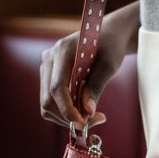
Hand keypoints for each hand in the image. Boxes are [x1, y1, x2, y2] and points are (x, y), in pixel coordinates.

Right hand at [40, 2, 139, 129]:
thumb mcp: (109, 64)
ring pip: (47, 103)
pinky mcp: (49, 75)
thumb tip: (87, 112)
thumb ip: (96, 86)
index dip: (67, 109)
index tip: (83, 123)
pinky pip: (51, 101)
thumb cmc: (111, 46)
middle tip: (93, 122)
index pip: (57, 87)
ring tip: (92, 117)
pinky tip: (83, 111)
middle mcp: (49, 59)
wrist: (108, 34)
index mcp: (62, 51)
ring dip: (66, 117)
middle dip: (68, 117)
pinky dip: (64, 112)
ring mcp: (47, 67)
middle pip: (48, 99)